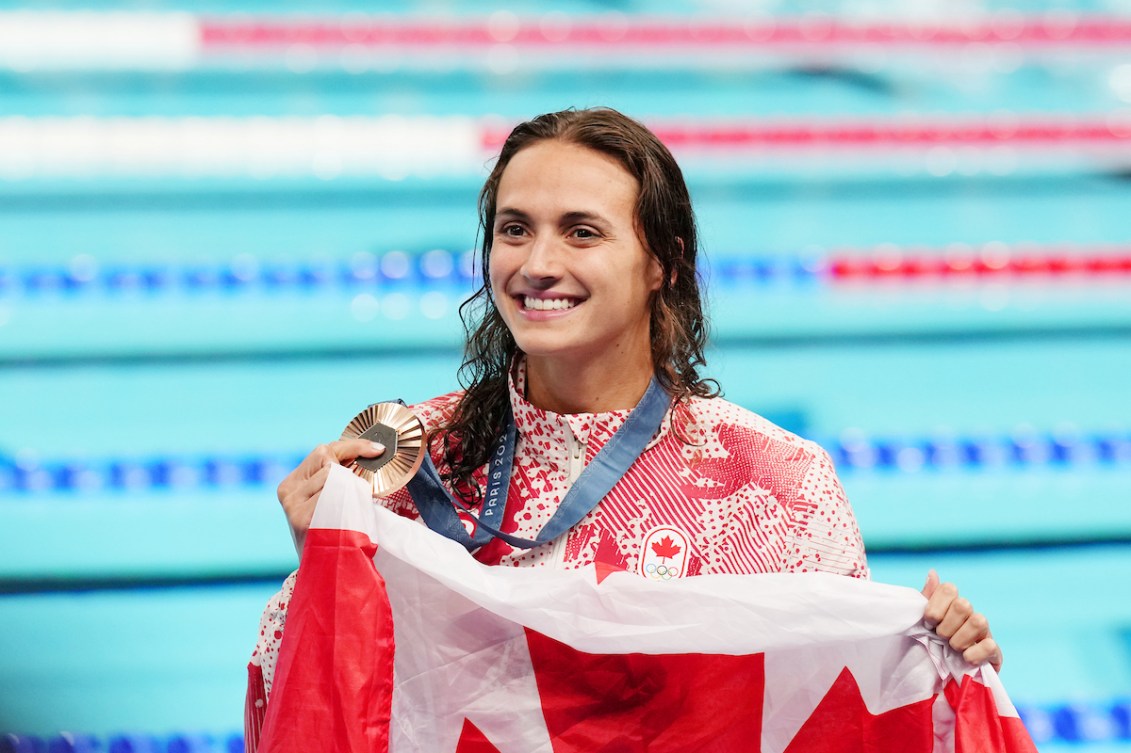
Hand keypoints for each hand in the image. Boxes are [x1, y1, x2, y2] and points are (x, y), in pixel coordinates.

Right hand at [277, 439, 384, 556]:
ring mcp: (293, 506)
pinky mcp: (304, 519)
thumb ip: (334, 479)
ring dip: (351, 487)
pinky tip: (348, 516)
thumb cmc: (331, 534)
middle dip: (351, 464)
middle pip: (327, 458)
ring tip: (351, 508)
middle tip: (365, 481)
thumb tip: (368, 451)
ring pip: (334, 475)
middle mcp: (288, 492)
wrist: (325, 573)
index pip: (323, 451)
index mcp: (290, 485)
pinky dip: (350, 500)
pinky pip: (336, 494)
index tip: (378, 449)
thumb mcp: (326, 502)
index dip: (353, 446)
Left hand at [921, 569, 1002, 672]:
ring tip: (952, 648)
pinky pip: (990, 645)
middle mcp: (970, 614)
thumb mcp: (922, 622)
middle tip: (940, 637)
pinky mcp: (994, 654)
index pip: (949, 589)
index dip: (935, 606)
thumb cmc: (929, 646)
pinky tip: (965, 659)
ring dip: (959, 639)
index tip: (928, 622)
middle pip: (964, 605)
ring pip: (979, 621)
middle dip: (946, 625)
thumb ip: (927, 597)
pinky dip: (975, 653)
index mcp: (952, 604)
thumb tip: (933, 572)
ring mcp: (985, 633)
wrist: (939, 680)